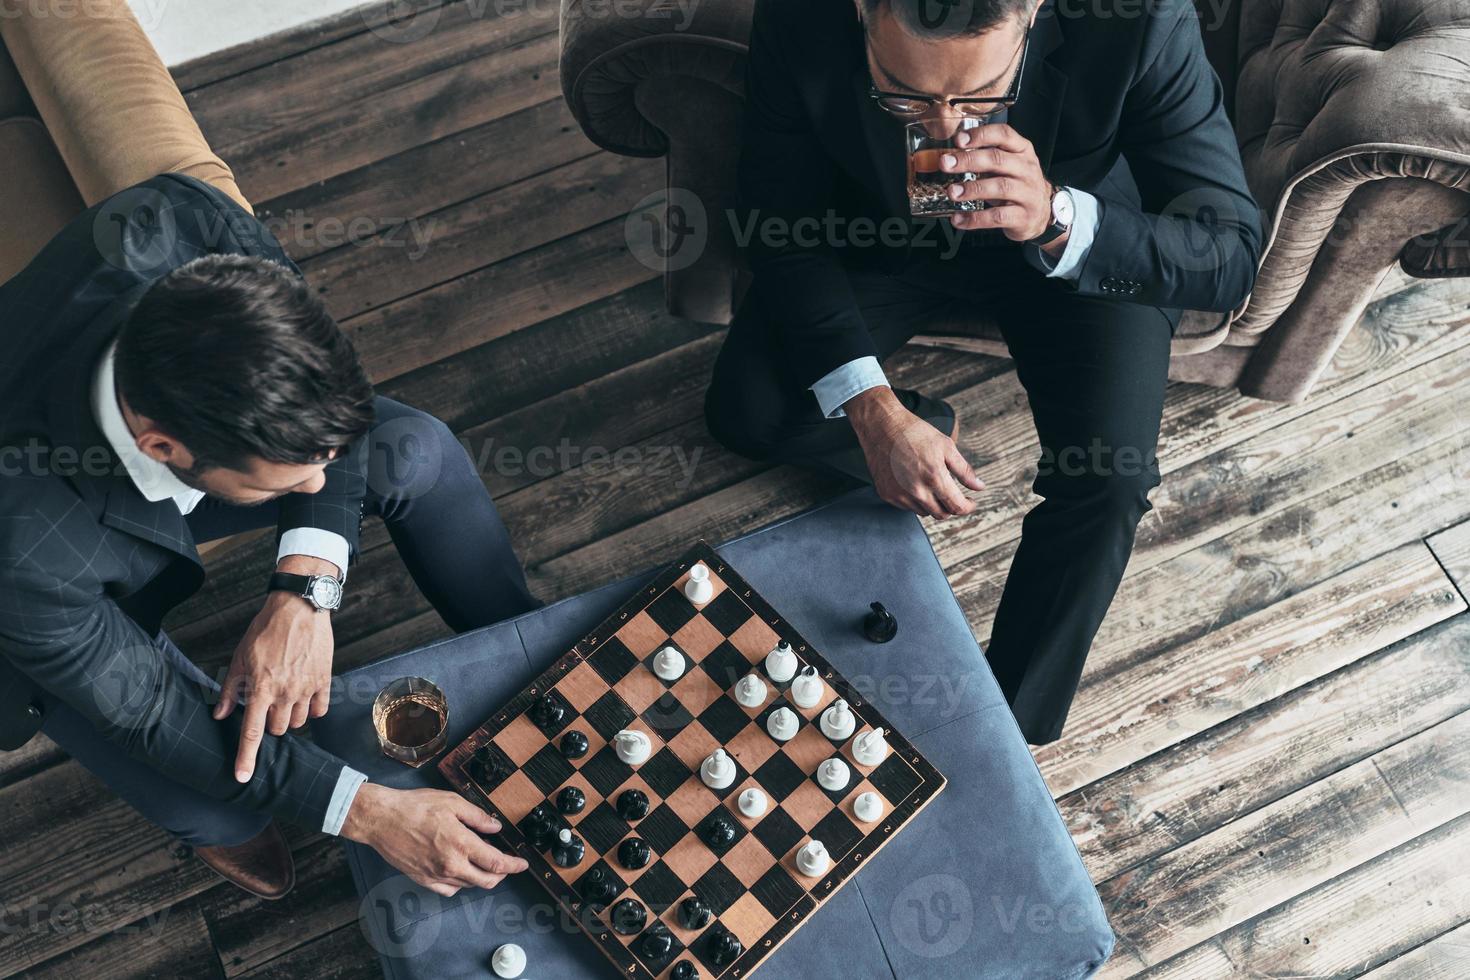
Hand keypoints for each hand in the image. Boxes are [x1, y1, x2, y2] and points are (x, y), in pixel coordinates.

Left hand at [215, 556, 337, 782]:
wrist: (299, 608)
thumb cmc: (266, 630)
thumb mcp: (240, 657)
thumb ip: (230, 689)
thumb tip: (219, 715)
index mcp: (260, 688)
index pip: (251, 732)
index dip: (246, 758)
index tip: (243, 777)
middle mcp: (284, 692)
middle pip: (278, 730)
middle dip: (270, 724)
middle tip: (266, 705)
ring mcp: (306, 688)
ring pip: (298, 723)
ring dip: (289, 717)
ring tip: (284, 698)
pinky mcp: (324, 681)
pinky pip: (319, 710)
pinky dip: (311, 709)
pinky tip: (304, 697)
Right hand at [342, 784, 529, 895]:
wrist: (381, 819)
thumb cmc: (414, 807)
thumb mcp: (452, 802)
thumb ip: (478, 817)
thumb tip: (496, 826)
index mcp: (460, 844)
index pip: (496, 863)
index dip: (513, 865)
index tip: (522, 863)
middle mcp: (450, 865)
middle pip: (486, 881)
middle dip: (501, 875)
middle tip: (505, 863)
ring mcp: (436, 875)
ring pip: (468, 885)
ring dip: (480, 875)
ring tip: (479, 857)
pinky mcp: (423, 880)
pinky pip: (449, 889)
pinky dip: (460, 882)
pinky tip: (460, 868)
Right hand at [846, 388, 983, 519]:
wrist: (881, 426)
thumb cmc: (914, 432)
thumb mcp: (946, 446)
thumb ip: (964, 470)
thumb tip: (979, 487)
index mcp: (934, 478)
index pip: (957, 507)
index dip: (968, 507)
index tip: (970, 502)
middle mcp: (916, 491)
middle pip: (941, 514)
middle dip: (951, 507)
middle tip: (953, 494)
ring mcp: (899, 495)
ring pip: (924, 512)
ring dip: (933, 504)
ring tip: (931, 483)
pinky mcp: (887, 495)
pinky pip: (907, 507)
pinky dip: (915, 500)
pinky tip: (914, 483)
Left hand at [938, 123, 1064, 255]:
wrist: (1042, 214)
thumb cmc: (1018, 185)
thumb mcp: (1009, 165)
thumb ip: (986, 156)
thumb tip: (949, 156)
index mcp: (1022, 151)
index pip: (1004, 135)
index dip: (981, 135)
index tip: (959, 139)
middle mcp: (1027, 169)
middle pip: (998, 160)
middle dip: (969, 160)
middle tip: (946, 163)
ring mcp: (1027, 193)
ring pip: (999, 187)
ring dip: (972, 189)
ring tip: (952, 192)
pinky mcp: (1022, 217)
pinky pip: (996, 217)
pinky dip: (975, 219)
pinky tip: (958, 219)